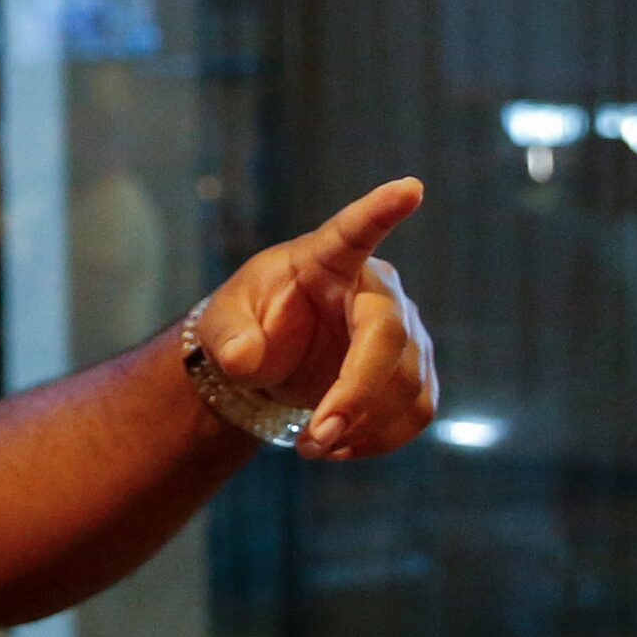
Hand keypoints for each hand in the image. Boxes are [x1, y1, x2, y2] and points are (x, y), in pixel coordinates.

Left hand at [198, 177, 438, 461]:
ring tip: (312, 446)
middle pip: (388, 337)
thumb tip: (244, 359)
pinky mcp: (413, 369)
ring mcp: (404, 329)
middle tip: (317, 436)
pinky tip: (341, 448)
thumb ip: (228, 339)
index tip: (409, 188)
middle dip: (356, 394)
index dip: (380, 210)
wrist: (267, 360)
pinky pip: (416, 410)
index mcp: (325, 260)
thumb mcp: (220, 327)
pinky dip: (380, 439)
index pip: (354, 231)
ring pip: (407, 384)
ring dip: (362, 426)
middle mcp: (374, 289)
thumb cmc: (247, 324)